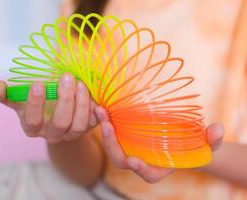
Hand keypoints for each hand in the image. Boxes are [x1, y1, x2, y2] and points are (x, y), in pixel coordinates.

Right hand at [0, 73, 97, 142]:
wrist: (56, 114)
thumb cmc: (37, 102)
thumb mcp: (19, 99)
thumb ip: (6, 94)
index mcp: (33, 127)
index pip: (33, 121)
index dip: (35, 104)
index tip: (39, 82)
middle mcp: (52, 134)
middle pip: (60, 123)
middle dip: (64, 99)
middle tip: (66, 76)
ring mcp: (71, 133)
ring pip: (79, 125)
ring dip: (81, 103)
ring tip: (80, 83)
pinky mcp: (87, 129)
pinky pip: (95, 123)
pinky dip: (97, 112)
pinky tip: (95, 97)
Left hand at [95, 106, 223, 182]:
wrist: (180, 137)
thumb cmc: (193, 144)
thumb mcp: (205, 142)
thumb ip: (212, 140)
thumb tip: (216, 129)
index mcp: (158, 167)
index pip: (148, 174)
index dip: (141, 169)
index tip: (134, 161)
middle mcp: (141, 160)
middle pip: (121, 159)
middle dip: (112, 144)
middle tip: (107, 125)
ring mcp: (131, 148)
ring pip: (113, 145)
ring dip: (105, 129)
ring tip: (100, 110)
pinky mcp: (125, 136)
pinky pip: (112, 132)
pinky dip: (106, 120)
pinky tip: (101, 105)